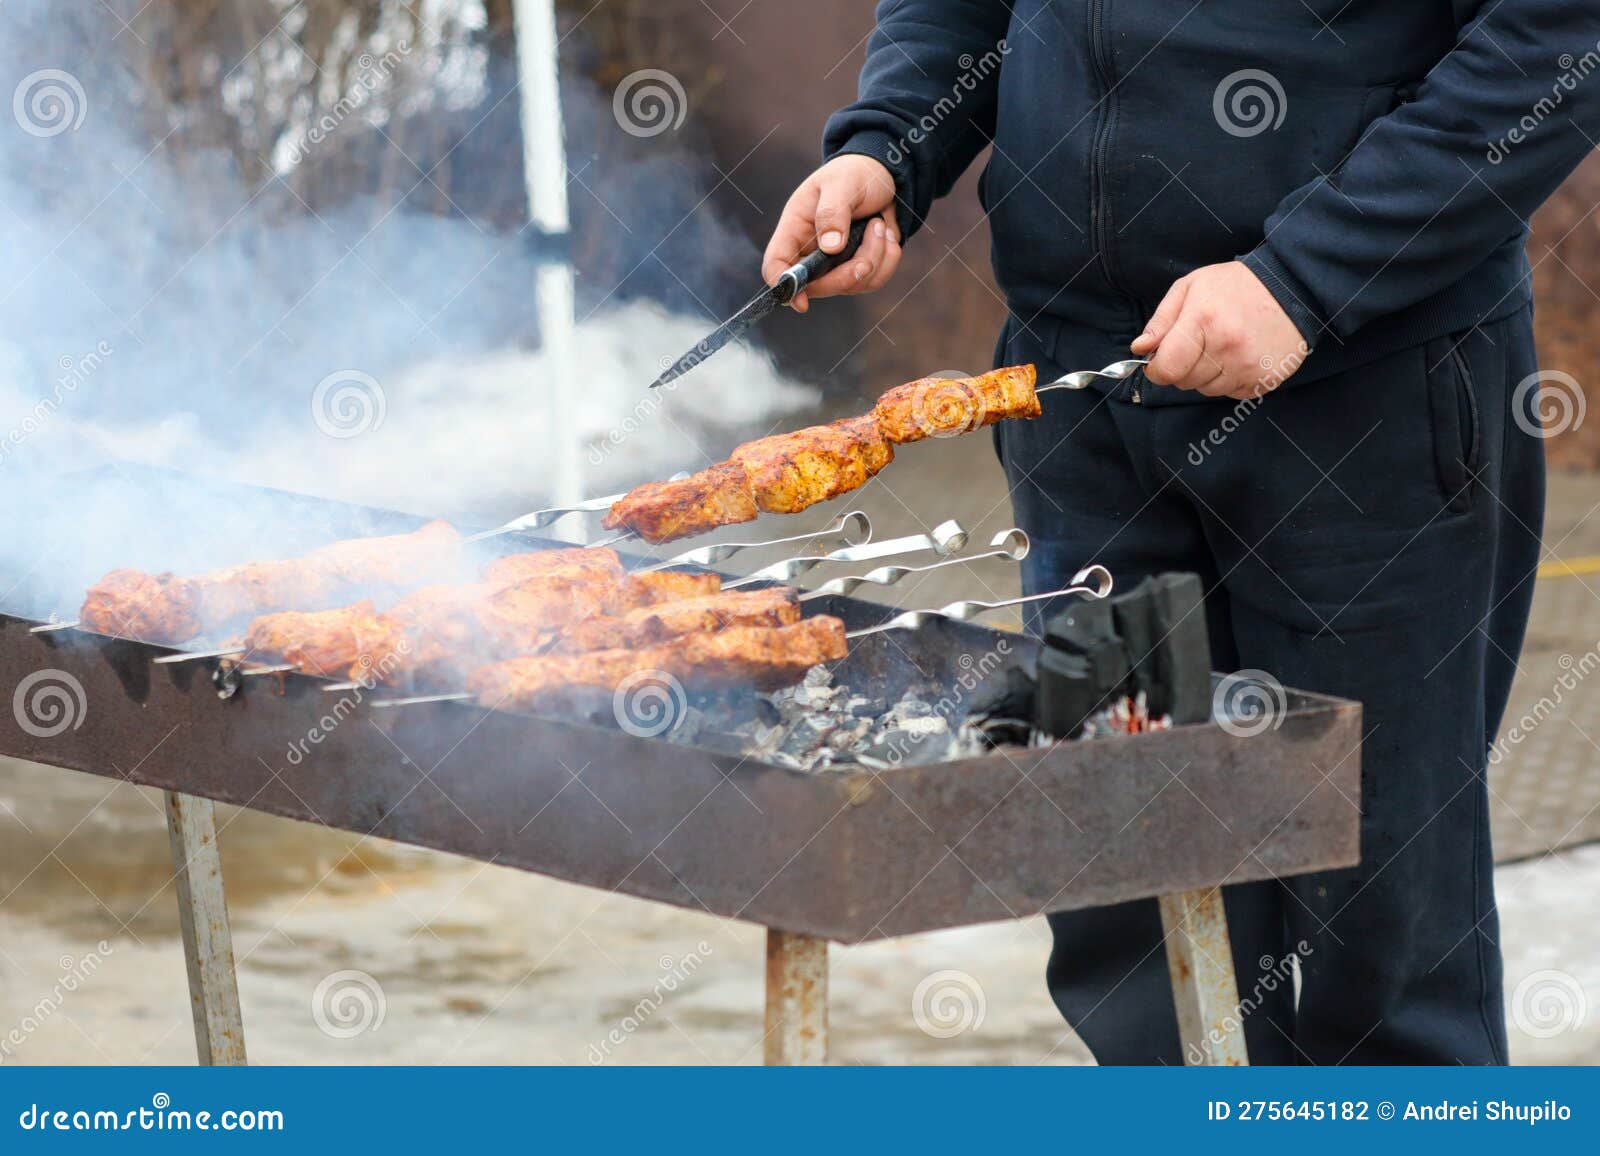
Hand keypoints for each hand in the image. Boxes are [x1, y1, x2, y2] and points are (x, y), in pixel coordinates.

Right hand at [762, 155, 901, 312]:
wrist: (885, 174)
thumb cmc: (855, 173)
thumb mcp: (842, 183)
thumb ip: (832, 212)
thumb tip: (829, 247)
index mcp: (796, 227)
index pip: (776, 263)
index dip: (784, 285)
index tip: (801, 302)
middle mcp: (812, 250)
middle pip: (817, 286)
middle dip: (845, 276)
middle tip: (865, 259)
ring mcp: (836, 263)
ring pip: (852, 285)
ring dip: (874, 257)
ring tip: (879, 224)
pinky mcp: (860, 266)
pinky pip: (875, 279)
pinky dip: (888, 258)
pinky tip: (886, 232)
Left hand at [1131, 262, 1306, 399]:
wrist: (1290, 286)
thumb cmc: (1234, 286)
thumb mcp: (1190, 288)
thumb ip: (1161, 320)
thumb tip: (1140, 349)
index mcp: (1203, 321)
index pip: (1166, 369)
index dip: (1156, 369)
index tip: (1159, 361)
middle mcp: (1227, 347)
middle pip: (1185, 382)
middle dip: (1183, 368)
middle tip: (1198, 344)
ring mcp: (1249, 366)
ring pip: (1207, 391)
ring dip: (1207, 376)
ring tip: (1221, 347)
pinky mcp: (1266, 379)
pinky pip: (1232, 394)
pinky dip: (1230, 381)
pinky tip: (1238, 357)